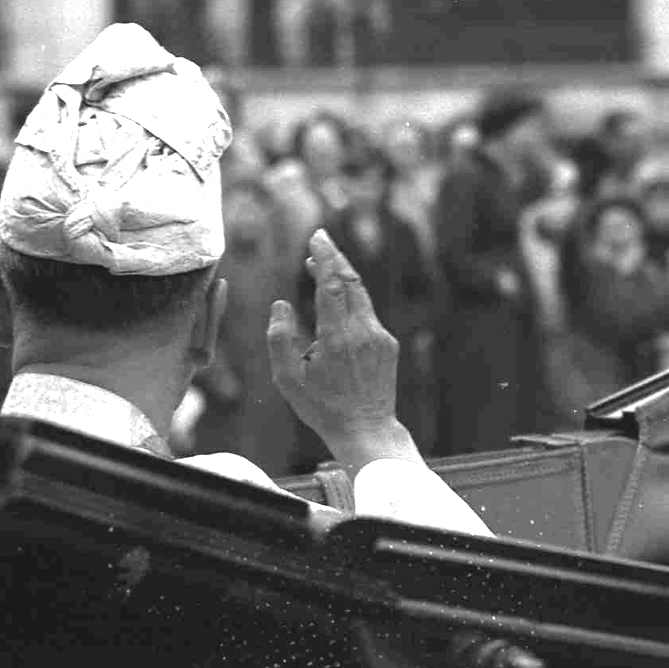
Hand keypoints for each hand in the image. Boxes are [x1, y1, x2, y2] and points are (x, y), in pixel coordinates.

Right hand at [267, 229, 413, 468]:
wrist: (366, 429)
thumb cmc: (322, 407)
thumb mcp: (288, 379)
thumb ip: (280, 338)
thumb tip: (281, 304)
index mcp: (338, 338)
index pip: (332, 286)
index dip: (324, 258)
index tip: (316, 238)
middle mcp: (364, 332)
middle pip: (351, 282)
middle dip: (334, 257)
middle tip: (320, 238)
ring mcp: (380, 338)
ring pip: (361, 296)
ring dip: (342, 277)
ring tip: (321, 264)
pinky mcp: (388, 345)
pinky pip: (367, 313)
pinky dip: (351, 299)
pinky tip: (337, 300)